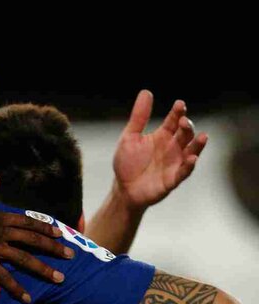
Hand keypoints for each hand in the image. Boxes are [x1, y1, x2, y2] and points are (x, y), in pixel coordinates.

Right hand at [0, 177, 72, 302]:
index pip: (28, 222)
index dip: (45, 228)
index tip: (60, 233)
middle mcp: (2, 233)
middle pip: (33, 241)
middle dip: (53, 248)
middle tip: (71, 256)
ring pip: (25, 259)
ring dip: (44, 269)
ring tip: (60, 278)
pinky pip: (4, 277)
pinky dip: (16, 288)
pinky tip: (27, 298)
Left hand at [113, 90, 207, 208]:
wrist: (123, 189)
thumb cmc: (128, 163)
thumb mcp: (130, 137)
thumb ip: (139, 117)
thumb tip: (146, 92)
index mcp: (163, 135)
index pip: (174, 120)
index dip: (178, 112)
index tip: (179, 105)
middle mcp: (173, 148)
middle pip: (185, 134)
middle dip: (186, 127)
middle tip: (183, 121)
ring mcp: (175, 163)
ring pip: (191, 151)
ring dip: (197, 145)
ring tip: (202, 136)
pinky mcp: (173, 179)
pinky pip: (184, 172)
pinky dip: (188, 166)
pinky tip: (192, 159)